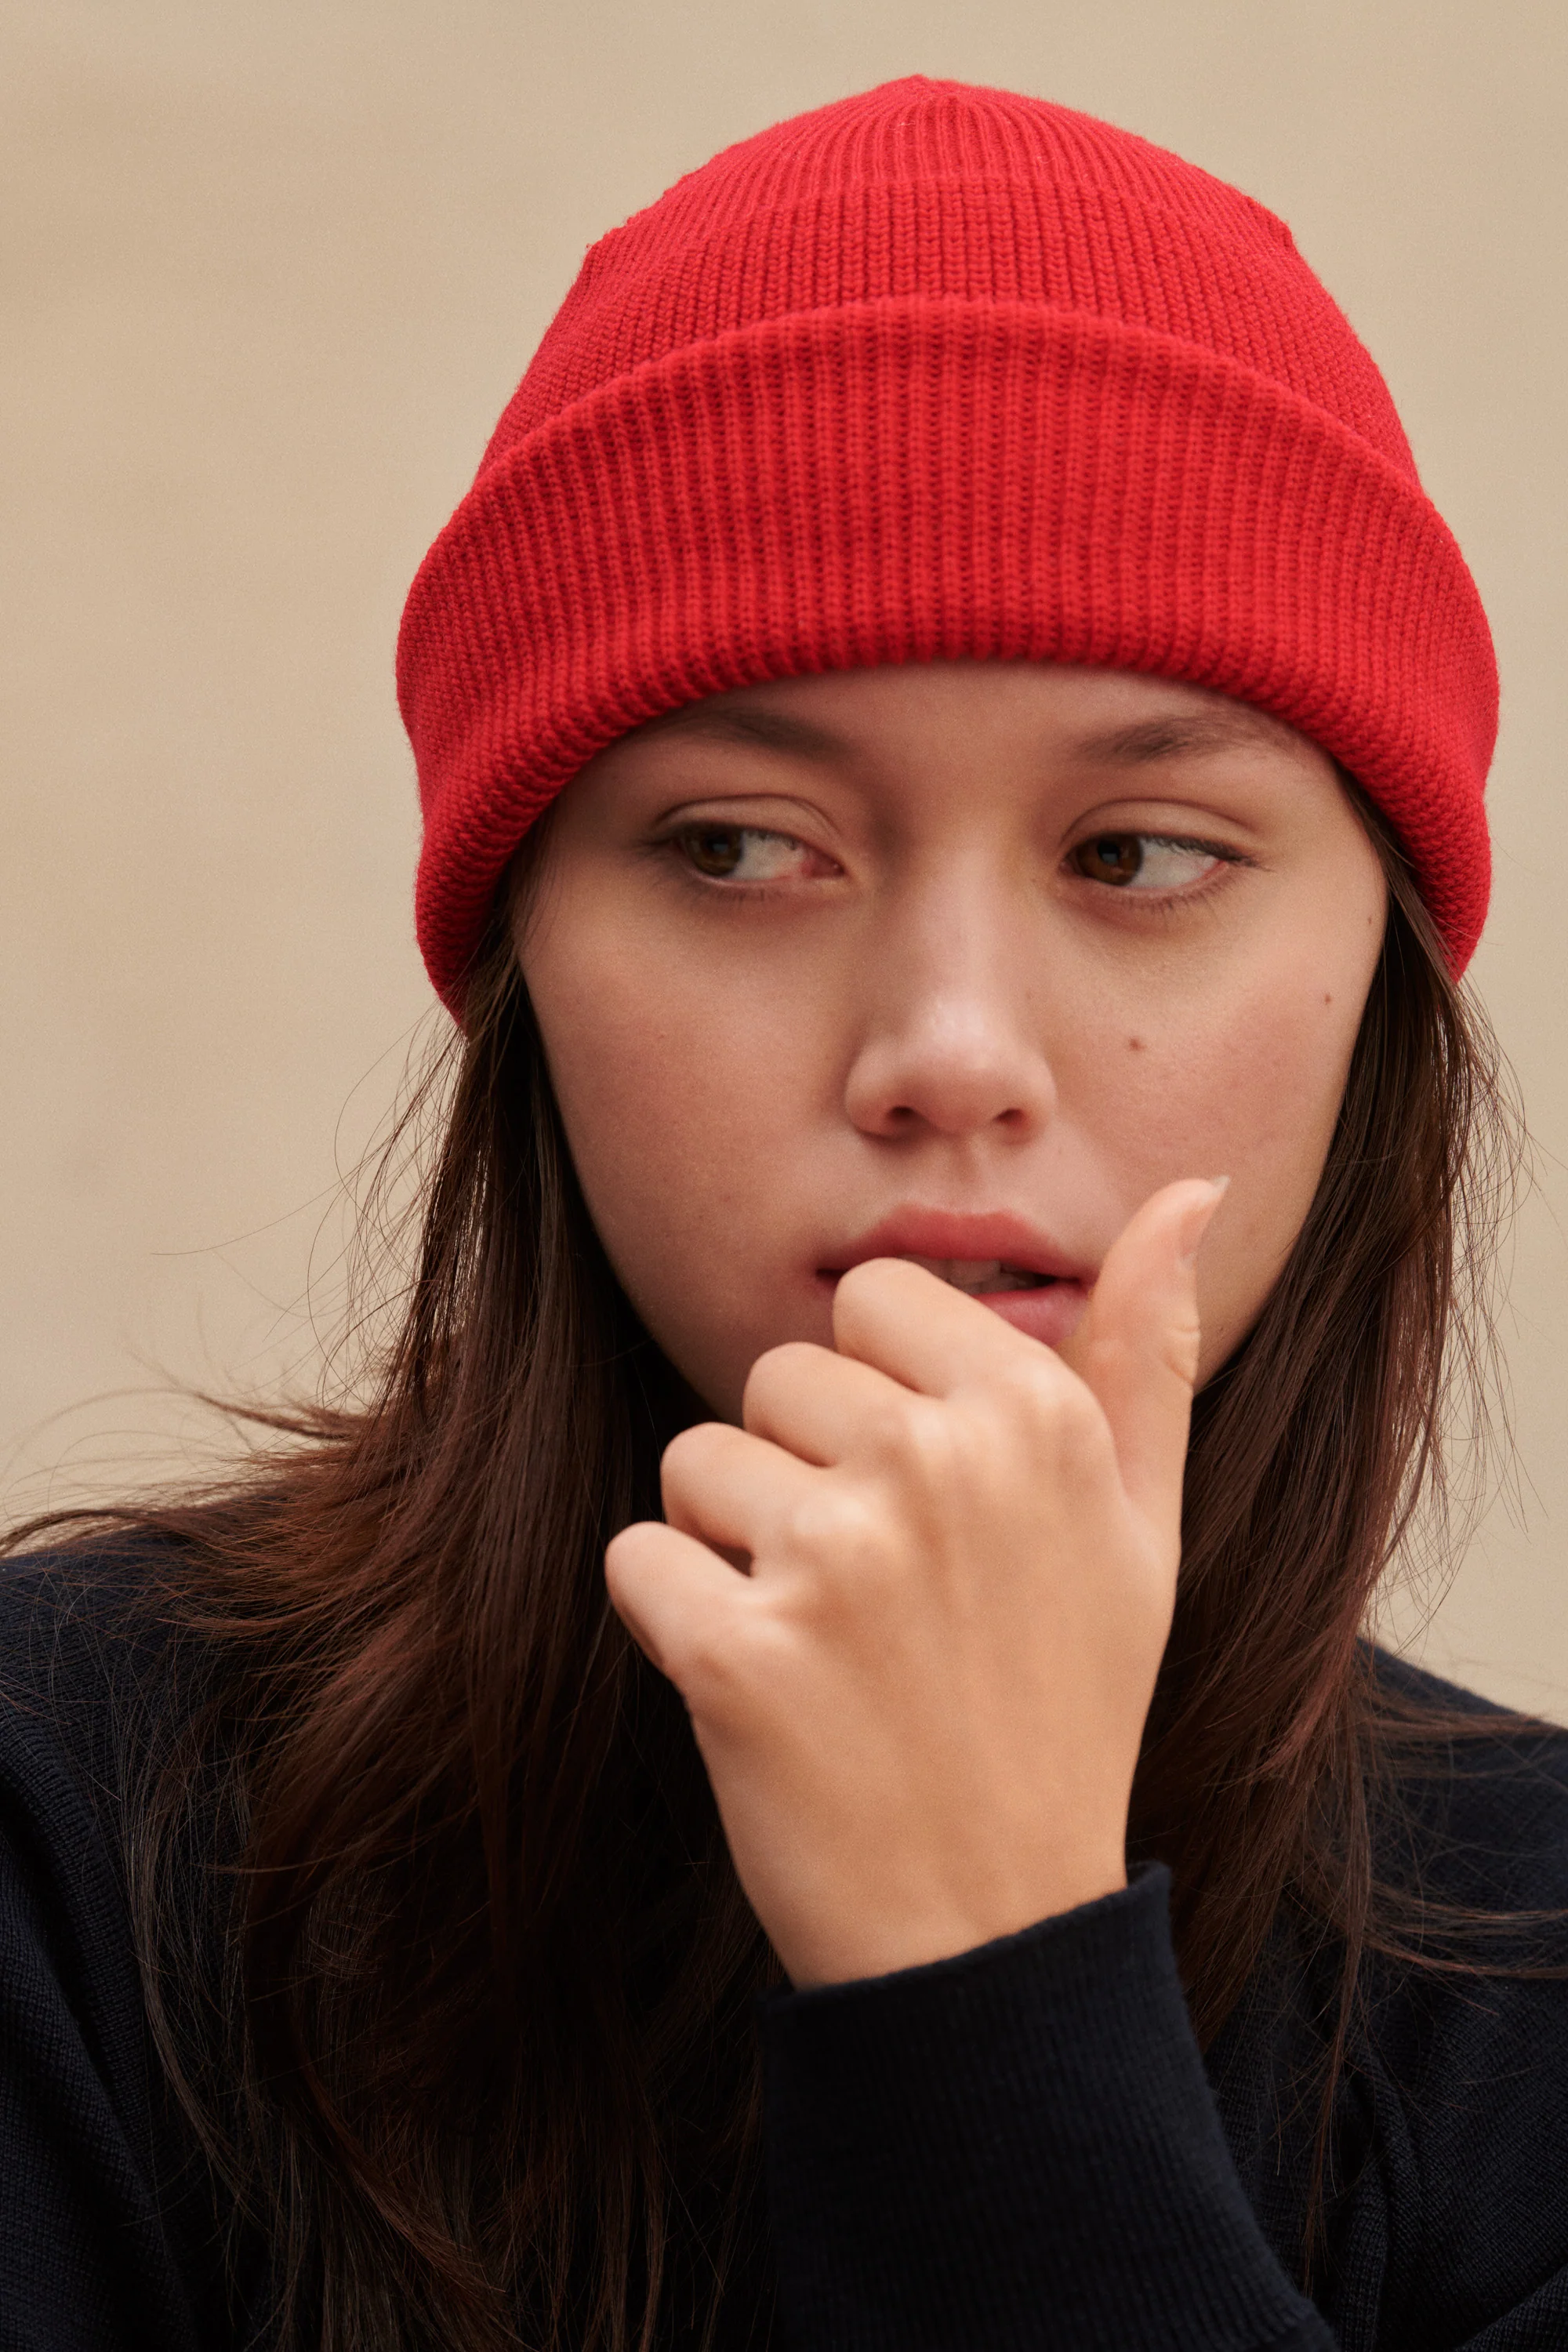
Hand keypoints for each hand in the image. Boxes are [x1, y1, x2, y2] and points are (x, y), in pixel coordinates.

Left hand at [605, 1178, 1225, 1986]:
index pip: (874, 1299)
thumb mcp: (1140, 1528)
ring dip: (733, 1546)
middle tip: (878, 1593)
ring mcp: (833, 1558)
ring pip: (696, 1461)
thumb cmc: (1063, 1711)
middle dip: (803, 1469)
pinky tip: (759, 1691)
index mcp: (1032, 1416)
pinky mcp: (735, 1651)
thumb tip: (1185, 1190)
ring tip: (824, 1644)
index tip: (925, 1494)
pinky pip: (639, 1560)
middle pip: (775, 1375)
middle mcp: (934, 1464)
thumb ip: (1146, 1351)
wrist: (991, 1929)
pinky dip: (673, 1620)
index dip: (880, 1393)